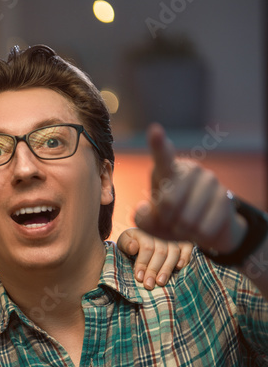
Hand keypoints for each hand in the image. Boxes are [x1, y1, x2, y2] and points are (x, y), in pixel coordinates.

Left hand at [116, 227, 192, 288]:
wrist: (143, 238)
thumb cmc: (132, 243)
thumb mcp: (124, 242)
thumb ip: (125, 244)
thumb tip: (133, 248)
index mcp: (144, 231)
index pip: (146, 248)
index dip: (143, 263)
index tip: (139, 278)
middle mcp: (161, 232)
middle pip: (160, 252)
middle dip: (153, 270)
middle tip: (149, 285)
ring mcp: (173, 236)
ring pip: (173, 252)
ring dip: (167, 269)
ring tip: (160, 282)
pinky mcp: (184, 241)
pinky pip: (188, 248)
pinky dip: (185, 257)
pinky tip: (179, 267)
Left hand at [134, 123, 245, 254]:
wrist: (204, 227)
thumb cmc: (170, 220)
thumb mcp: (151, 222)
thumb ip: (142, 218)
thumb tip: (147, 208)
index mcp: (167, 171)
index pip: (162, 156)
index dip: (158, 144)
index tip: (154, 130)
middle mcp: (190, 170)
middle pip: (167, 203)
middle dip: (165, 221)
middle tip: (170, 220)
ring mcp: (210, 181)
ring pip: (186, 220)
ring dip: (182, 231)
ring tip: (186, 224)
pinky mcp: (225, 197)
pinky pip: (203, 229)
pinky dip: (198, 236)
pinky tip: (201, 227)